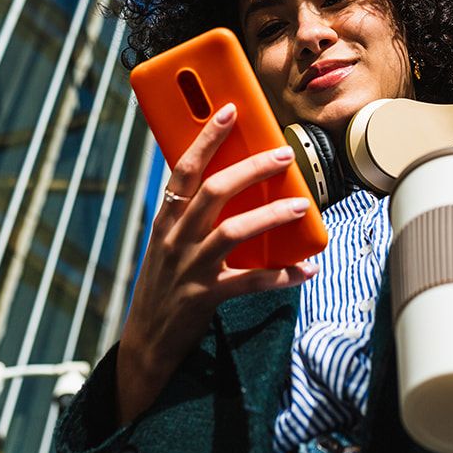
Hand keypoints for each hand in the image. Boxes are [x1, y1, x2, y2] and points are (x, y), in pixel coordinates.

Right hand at [116, 103, 316, 423]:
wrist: (146, 341)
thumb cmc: (164, 285)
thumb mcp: (167, 244)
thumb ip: (190, 216)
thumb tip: (229, 182)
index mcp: (166, 220)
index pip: (184, 169)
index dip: (207, 138)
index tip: (230, 111)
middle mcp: (175, 239)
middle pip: (213, 191)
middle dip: (252, 169)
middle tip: (284, 155)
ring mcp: (190, 268)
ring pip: (233, 231)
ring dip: (271, 216)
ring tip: (302, 206)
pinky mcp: (206, 296)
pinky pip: (251, 282)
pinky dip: (282, 275)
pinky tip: (306, 270)